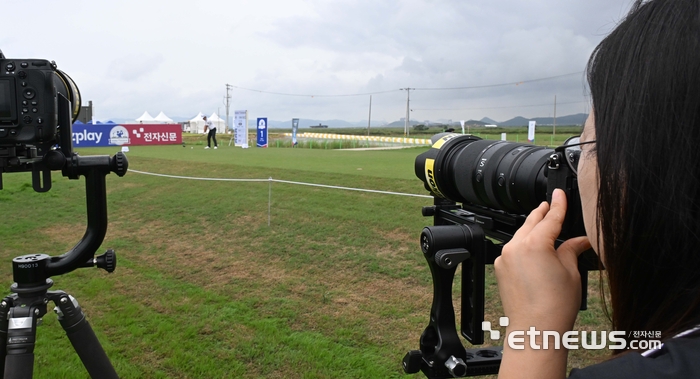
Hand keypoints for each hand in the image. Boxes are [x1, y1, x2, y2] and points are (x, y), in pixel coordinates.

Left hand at [495, 188, 590, 333]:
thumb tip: (580, 241)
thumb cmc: (554, 306)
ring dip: (532, 229)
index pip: (550, 218)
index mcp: (535, 243)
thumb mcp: (571, 272)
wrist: (535, 329)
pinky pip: (513, 250)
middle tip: (550, 203)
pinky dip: (523, 245)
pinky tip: (534, 248)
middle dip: (542, 213)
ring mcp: (504, 257)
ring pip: (520, 235)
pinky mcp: (500, 268)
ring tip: (543, 224)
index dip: (558, 204)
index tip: (559, 193)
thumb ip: (572, 250)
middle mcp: (515, 247)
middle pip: (531, 222)